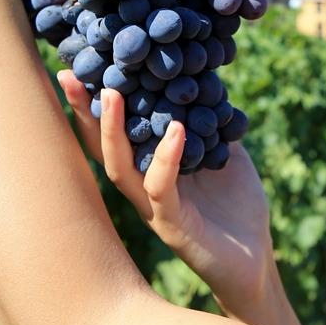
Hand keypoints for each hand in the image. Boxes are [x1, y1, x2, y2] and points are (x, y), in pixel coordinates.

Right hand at [56, 71, 279, 316]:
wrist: (255, 257)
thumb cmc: (236, 206)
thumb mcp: (225, 152)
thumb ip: (210, 121)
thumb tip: (207, 80)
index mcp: (148, 168)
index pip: (113, 132)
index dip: (92, 103)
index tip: (78, 68)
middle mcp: (141, 189)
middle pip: (100, 148)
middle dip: (82, 112)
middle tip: (70, 75)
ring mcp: (153, 209)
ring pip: (119, 169)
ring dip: (112, 131)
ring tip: (111, 95)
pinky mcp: (173, 227)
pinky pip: (162, 190)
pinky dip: (166, 159)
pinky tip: (177, 130)